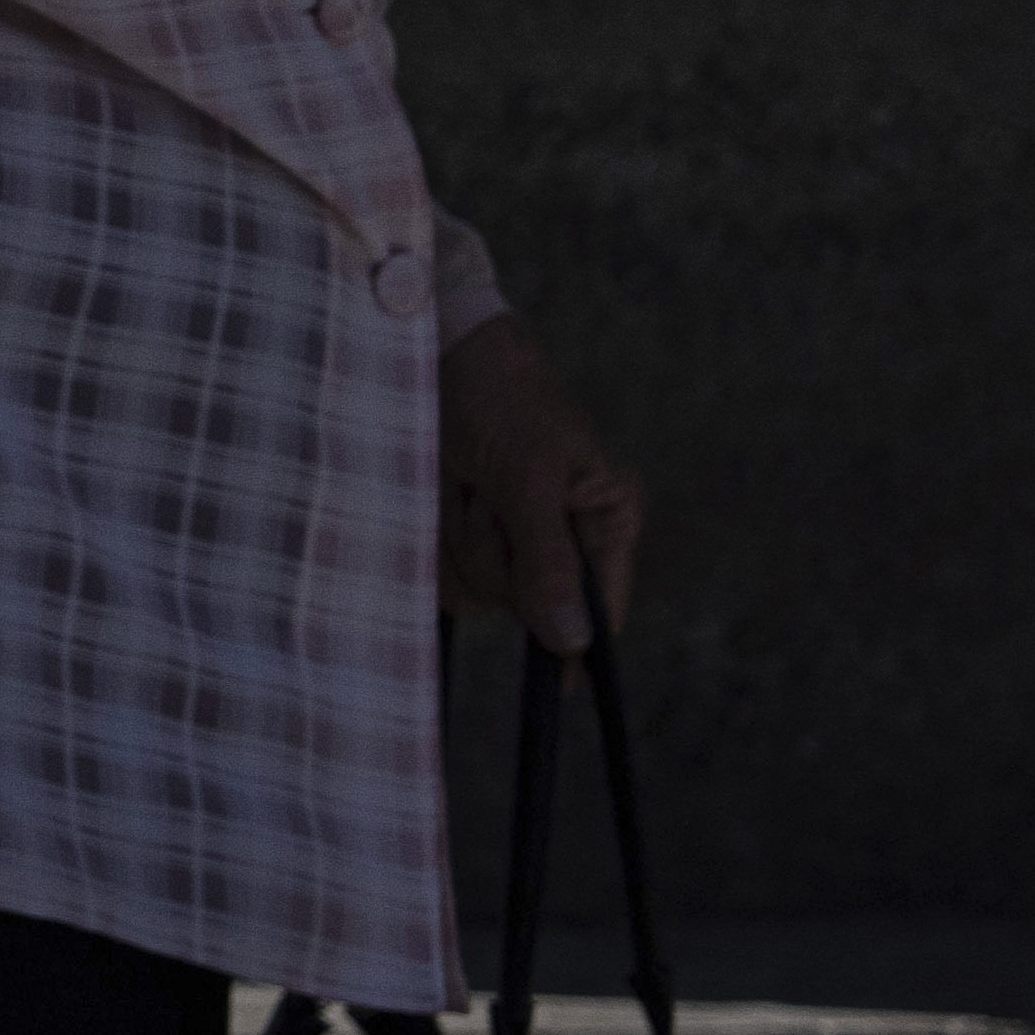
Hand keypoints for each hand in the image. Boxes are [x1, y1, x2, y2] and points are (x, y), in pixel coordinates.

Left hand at [436, 310, 644, 654]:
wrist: (432, 357)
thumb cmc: (501, 398)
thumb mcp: (528, 474)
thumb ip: (549, 558)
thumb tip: (575, 641)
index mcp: (605, 518)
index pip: (602, 607)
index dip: (574, 639)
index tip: (553, 677)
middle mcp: (563, 540)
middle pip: (530, 606)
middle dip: (495, 554)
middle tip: (485, 494)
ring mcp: (509, 544)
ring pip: (479, 592)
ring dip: (458, 541)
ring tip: (461, 483)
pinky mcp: (461, 542)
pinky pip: (441, 576)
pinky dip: (429, 541)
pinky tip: (437, 496)